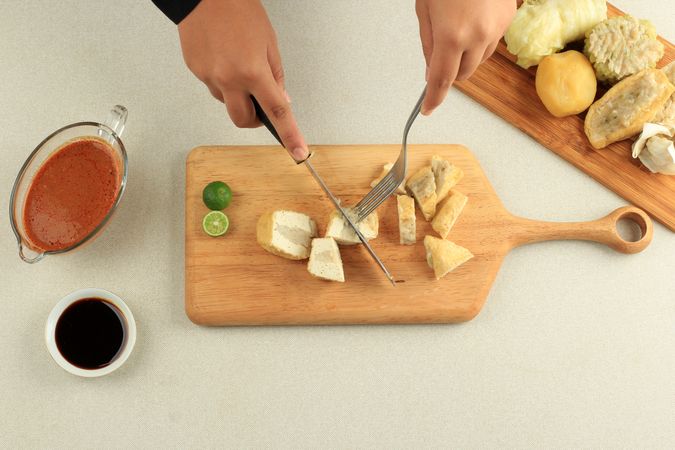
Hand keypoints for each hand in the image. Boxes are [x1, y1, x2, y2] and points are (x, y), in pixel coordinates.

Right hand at [178, 0, 308, 160]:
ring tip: (238, 64)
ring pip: (227, 102)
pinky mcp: (195, 71)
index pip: (277, 113)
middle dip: (255, 119)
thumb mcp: (269, 42)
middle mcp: (228, 79)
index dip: (290, 135)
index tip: (298, 152)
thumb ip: (276, 75)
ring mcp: (209, 77)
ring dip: (237, 94)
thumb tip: (280, 99)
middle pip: (244, 120)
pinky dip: (222, 79)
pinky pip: (213, 86)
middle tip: (262, 105)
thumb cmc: (237, 9)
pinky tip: (224, 58)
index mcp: (252, 72)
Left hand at [416, 0, 516, 114]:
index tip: (428, 108)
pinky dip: (479, 39)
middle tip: (439, 53)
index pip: (441, 80)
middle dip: (449, 71)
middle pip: (463, 74)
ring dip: (465, 56)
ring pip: (478, 60)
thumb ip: (428, 44)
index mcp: (451, 36)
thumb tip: (431, 69)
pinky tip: (472, 18)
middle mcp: (478, 36)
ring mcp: (497, 28)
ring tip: (456, 28)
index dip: (433, 98)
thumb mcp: (425, 9)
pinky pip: (491, 42)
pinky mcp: (509, 19)